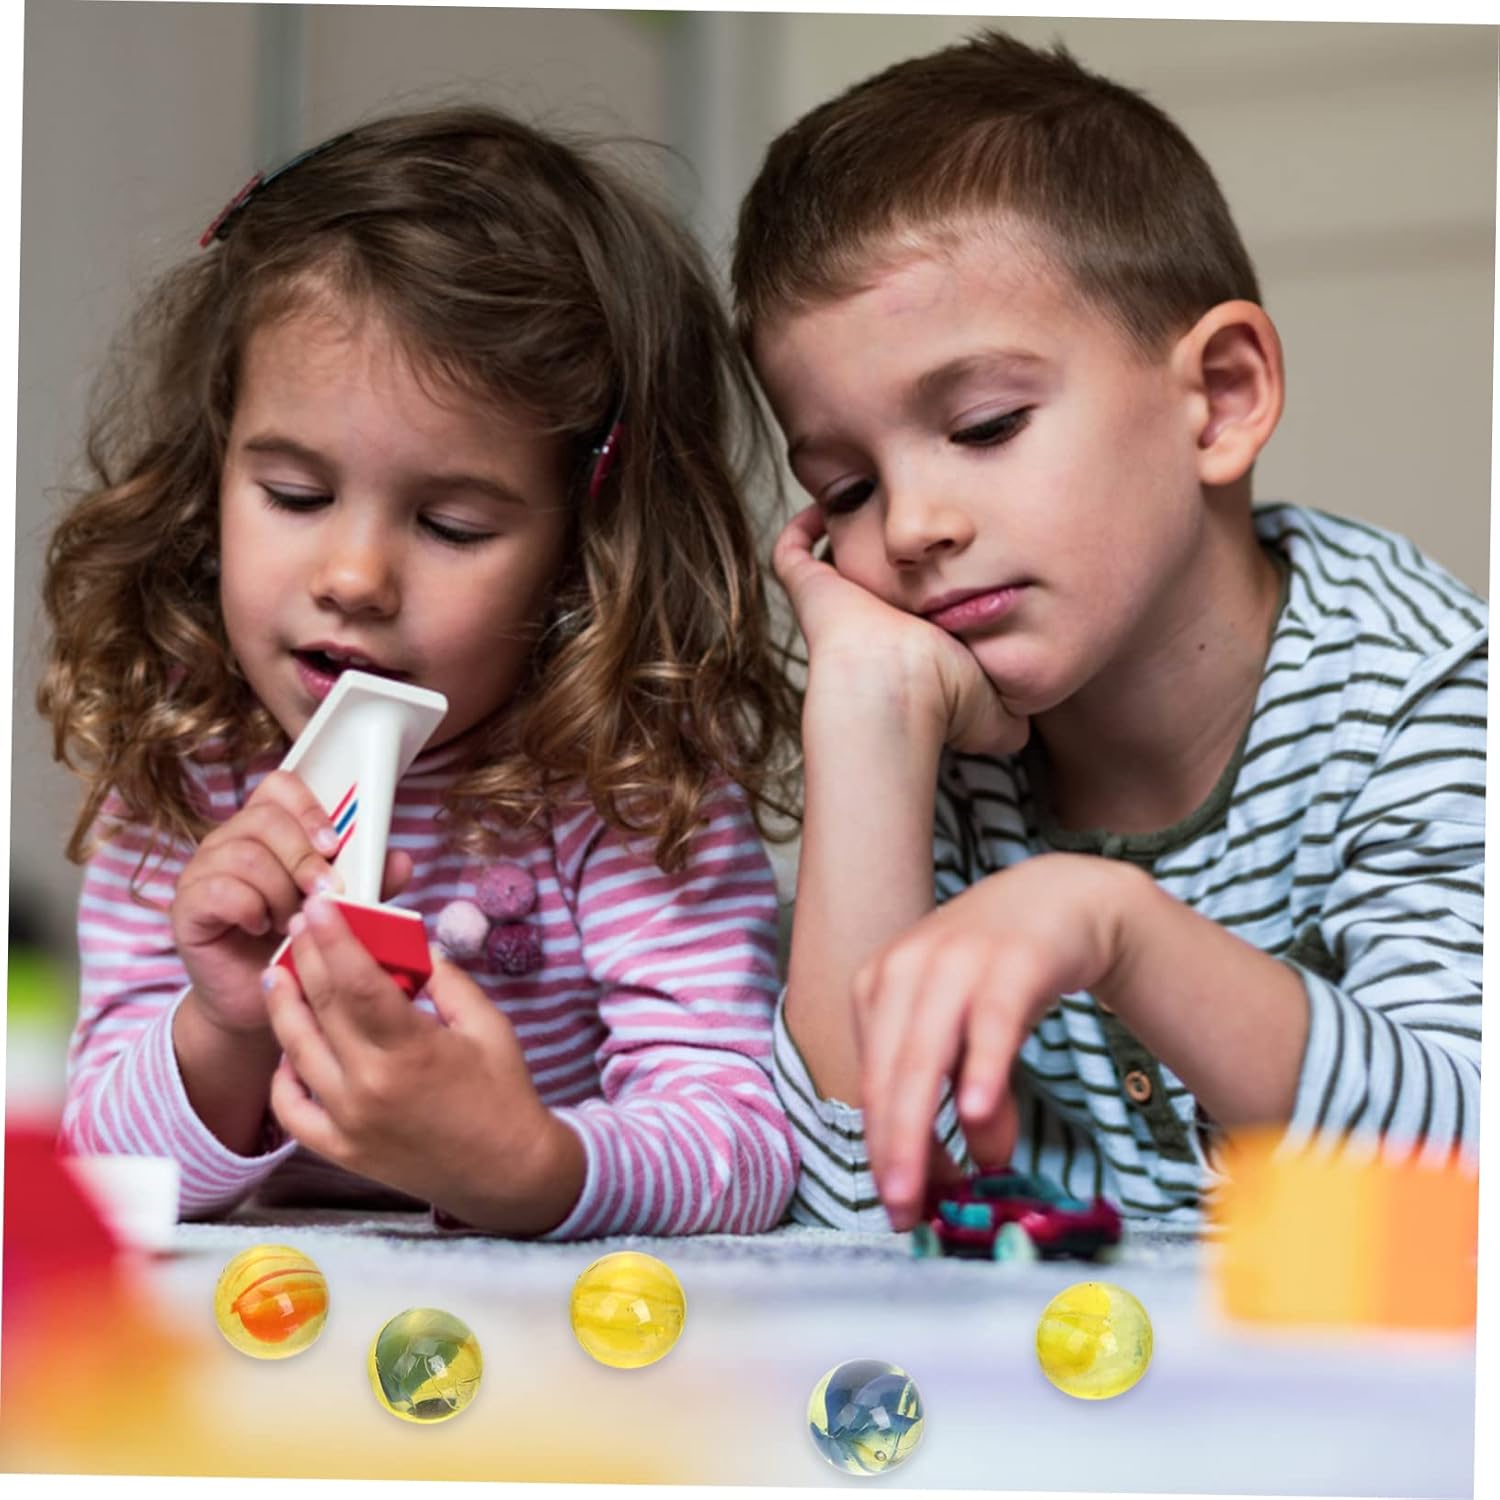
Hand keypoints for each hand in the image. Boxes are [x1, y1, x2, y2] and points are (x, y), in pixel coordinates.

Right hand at [171, 770, 412, 1035]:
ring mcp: (204, 869)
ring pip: (245, 854)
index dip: (310, 808)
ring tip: (290, 921)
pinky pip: (219, 889)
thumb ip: (370, 881)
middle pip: (266, 818)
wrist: (261, 998)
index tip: (335, 845)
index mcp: (269, 829)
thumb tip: (400, 859)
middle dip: (305, 857)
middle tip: (324, 893)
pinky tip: (262, 928)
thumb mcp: (343, 909)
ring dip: (280, 890)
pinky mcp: (187, 904)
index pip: (281, 786)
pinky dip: (250, 909)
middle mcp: (232, 839)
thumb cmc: (299, 944)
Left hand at [263, 895, 583, 1233]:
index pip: (358, 982)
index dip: (334, 939)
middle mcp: (369, 1086)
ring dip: (283, 1005)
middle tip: (301, 923)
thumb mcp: (488, 1025)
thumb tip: (408, 947)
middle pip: (322, 1007)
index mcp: (412, 1050)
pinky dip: (283, 1074)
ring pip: (295, 1051)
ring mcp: (348, 1122)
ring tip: (279, 972)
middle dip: (306, 957)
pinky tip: (290, 1046)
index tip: (320, 906)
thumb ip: (446, 981)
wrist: (507, 1174)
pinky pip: (290, 1108)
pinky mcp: (339, 1149)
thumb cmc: (504, 1094)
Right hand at [773, 503, 1026, 754]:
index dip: (923, 586)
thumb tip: (1029, 724)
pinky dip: (802, 526)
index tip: (946, 558)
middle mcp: (870, 624)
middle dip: (885, 554)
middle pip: (873, 582)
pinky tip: (824, 506)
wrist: (896, 691)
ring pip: (832, 562)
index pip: (910, 609)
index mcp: (907, 644)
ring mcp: (837, 606)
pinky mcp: (811, 590)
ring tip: (863, 498)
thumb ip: (1014, 707)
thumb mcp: (996, 711)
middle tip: (901, 518)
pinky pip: (791, 551)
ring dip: (843, 532)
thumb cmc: (945, 700)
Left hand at [852, 854, 1137, 1228]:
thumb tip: (966, 1164)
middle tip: (903, 1209)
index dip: (882, 1145)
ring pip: (927, 1055)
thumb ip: (953, 1085)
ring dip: (927, 1124)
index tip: (896, 1202)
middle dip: (894, 1148)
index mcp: (879, 984)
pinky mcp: (1011, 960)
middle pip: (889, 1073)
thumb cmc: (999, 972)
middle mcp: (907, 968)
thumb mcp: (962, 1026)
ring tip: (939, 1186)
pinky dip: (983, 1070)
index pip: (872, 1079)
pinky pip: (992, 1024)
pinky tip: (978, 1114)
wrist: (1060, 898)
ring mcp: (956, 960)